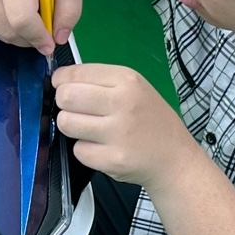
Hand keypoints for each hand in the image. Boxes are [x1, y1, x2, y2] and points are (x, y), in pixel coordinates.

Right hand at [0, 0, 82, 55]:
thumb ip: (69, 8)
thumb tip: (58, 38)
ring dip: (20, 36)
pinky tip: (20, 13)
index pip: (21, 17)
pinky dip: (9, 28)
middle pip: (8, 30)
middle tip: (47, 31)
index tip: (51, 44)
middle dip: (30, 39)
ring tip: (35, 20)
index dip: (37, 36)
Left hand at [52, 63, 198, 186]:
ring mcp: (118, 133)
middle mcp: (123, 103)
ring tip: (89, 130)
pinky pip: (78, 151)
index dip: (61, 82)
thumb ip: (99, 82)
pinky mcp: (112, 159)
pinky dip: (85, 151)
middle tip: (77, 112)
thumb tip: (59, 81)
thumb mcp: (134, 88)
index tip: (64, 88)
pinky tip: (102, 148)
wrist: (175, 157)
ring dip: (72, 128)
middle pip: (66, 97)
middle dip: (64, 105)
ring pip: (66, 123)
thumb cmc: (150, 120)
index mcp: (126, 80)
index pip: (75, 74)